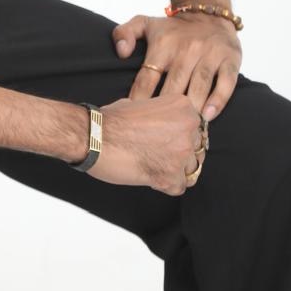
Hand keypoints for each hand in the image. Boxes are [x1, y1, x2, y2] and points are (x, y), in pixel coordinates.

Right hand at [82, 96, 204, 195]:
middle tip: (157, 153)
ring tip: (151, 164)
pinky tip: (148, 174)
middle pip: (196, 148)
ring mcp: (181, 154)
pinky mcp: (171, 177)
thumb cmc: (112, 120)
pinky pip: (178, 186)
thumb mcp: (142, 103)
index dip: (180, 135)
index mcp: (183, 107)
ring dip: (173, 169)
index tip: (167, 138)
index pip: (196, 127)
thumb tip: (166, 124)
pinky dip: (164, 184)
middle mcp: (188, 129)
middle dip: (179, 152)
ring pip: (191, 169)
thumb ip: (162, 114)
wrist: (94, 136)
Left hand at [112, 11, 242, 121]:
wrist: (208, 14)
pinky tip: (208, 116)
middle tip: (158, 133)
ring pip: (199, 86)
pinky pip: (225, 82)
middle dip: (165, 110)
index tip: (135, 118)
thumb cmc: (172, 29)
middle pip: (174, 86)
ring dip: (192, 108)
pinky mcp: (229, 59)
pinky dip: (218, 100)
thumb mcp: (144, 24)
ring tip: (184, 129)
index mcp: (163, 44)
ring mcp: (209, 54)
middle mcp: (186, 49)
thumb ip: (123, 33)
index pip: (148, 77)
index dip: (140, 99)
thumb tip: (121, 53)